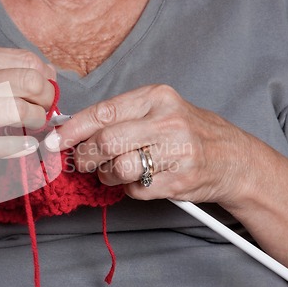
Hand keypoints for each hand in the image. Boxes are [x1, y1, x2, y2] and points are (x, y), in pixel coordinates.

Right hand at [0, 46, 55, 184]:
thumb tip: (47, 75)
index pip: (27, 61)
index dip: (46, 78)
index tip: (45, 91)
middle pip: (31, 83)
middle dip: (46, 99)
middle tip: (42, 111)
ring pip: (23, 112)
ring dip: (37, 122)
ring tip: (31, 127)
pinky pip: (5, 145)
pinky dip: (22, 147)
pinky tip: (24, 146)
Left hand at [51, 84, 253, 204]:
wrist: (233, 158)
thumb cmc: (187, 132)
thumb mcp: (157, 110)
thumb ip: (118, 117)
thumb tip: (73, 130)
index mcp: (156, 97)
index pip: (103, 112)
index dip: (73, 129)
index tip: (55, 141)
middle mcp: (167, 121)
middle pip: (106, 142)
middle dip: (84, 157)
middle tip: (81, 162)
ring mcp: (176, 152)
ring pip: (117, 168)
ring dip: (106, 175)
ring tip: (115, 171)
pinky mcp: (179, 181)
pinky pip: (135, 189)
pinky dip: (129, 188)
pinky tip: (141, 179)